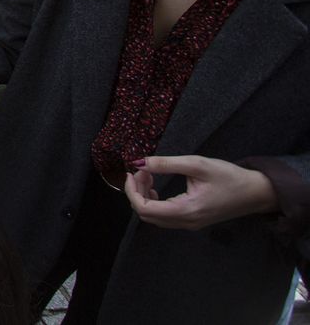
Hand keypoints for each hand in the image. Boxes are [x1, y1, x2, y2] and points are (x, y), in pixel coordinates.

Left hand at [124, 156, 277, 230]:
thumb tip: (140, 163)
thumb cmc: (230, 177)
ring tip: (148, 175)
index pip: (145, 209)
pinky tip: (156, 187)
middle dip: (136, 192)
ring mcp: (189, 224)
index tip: (132, 172)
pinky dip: (154, 201)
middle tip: (141, 171)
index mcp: (186, 211)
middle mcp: (186, 222)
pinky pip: (164, 216)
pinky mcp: (192, 220)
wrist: (256, 193)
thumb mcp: (197, 164)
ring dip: (144, 196)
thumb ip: (166, 164)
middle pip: (146, 215)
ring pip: (154, 217)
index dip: (131, 191)